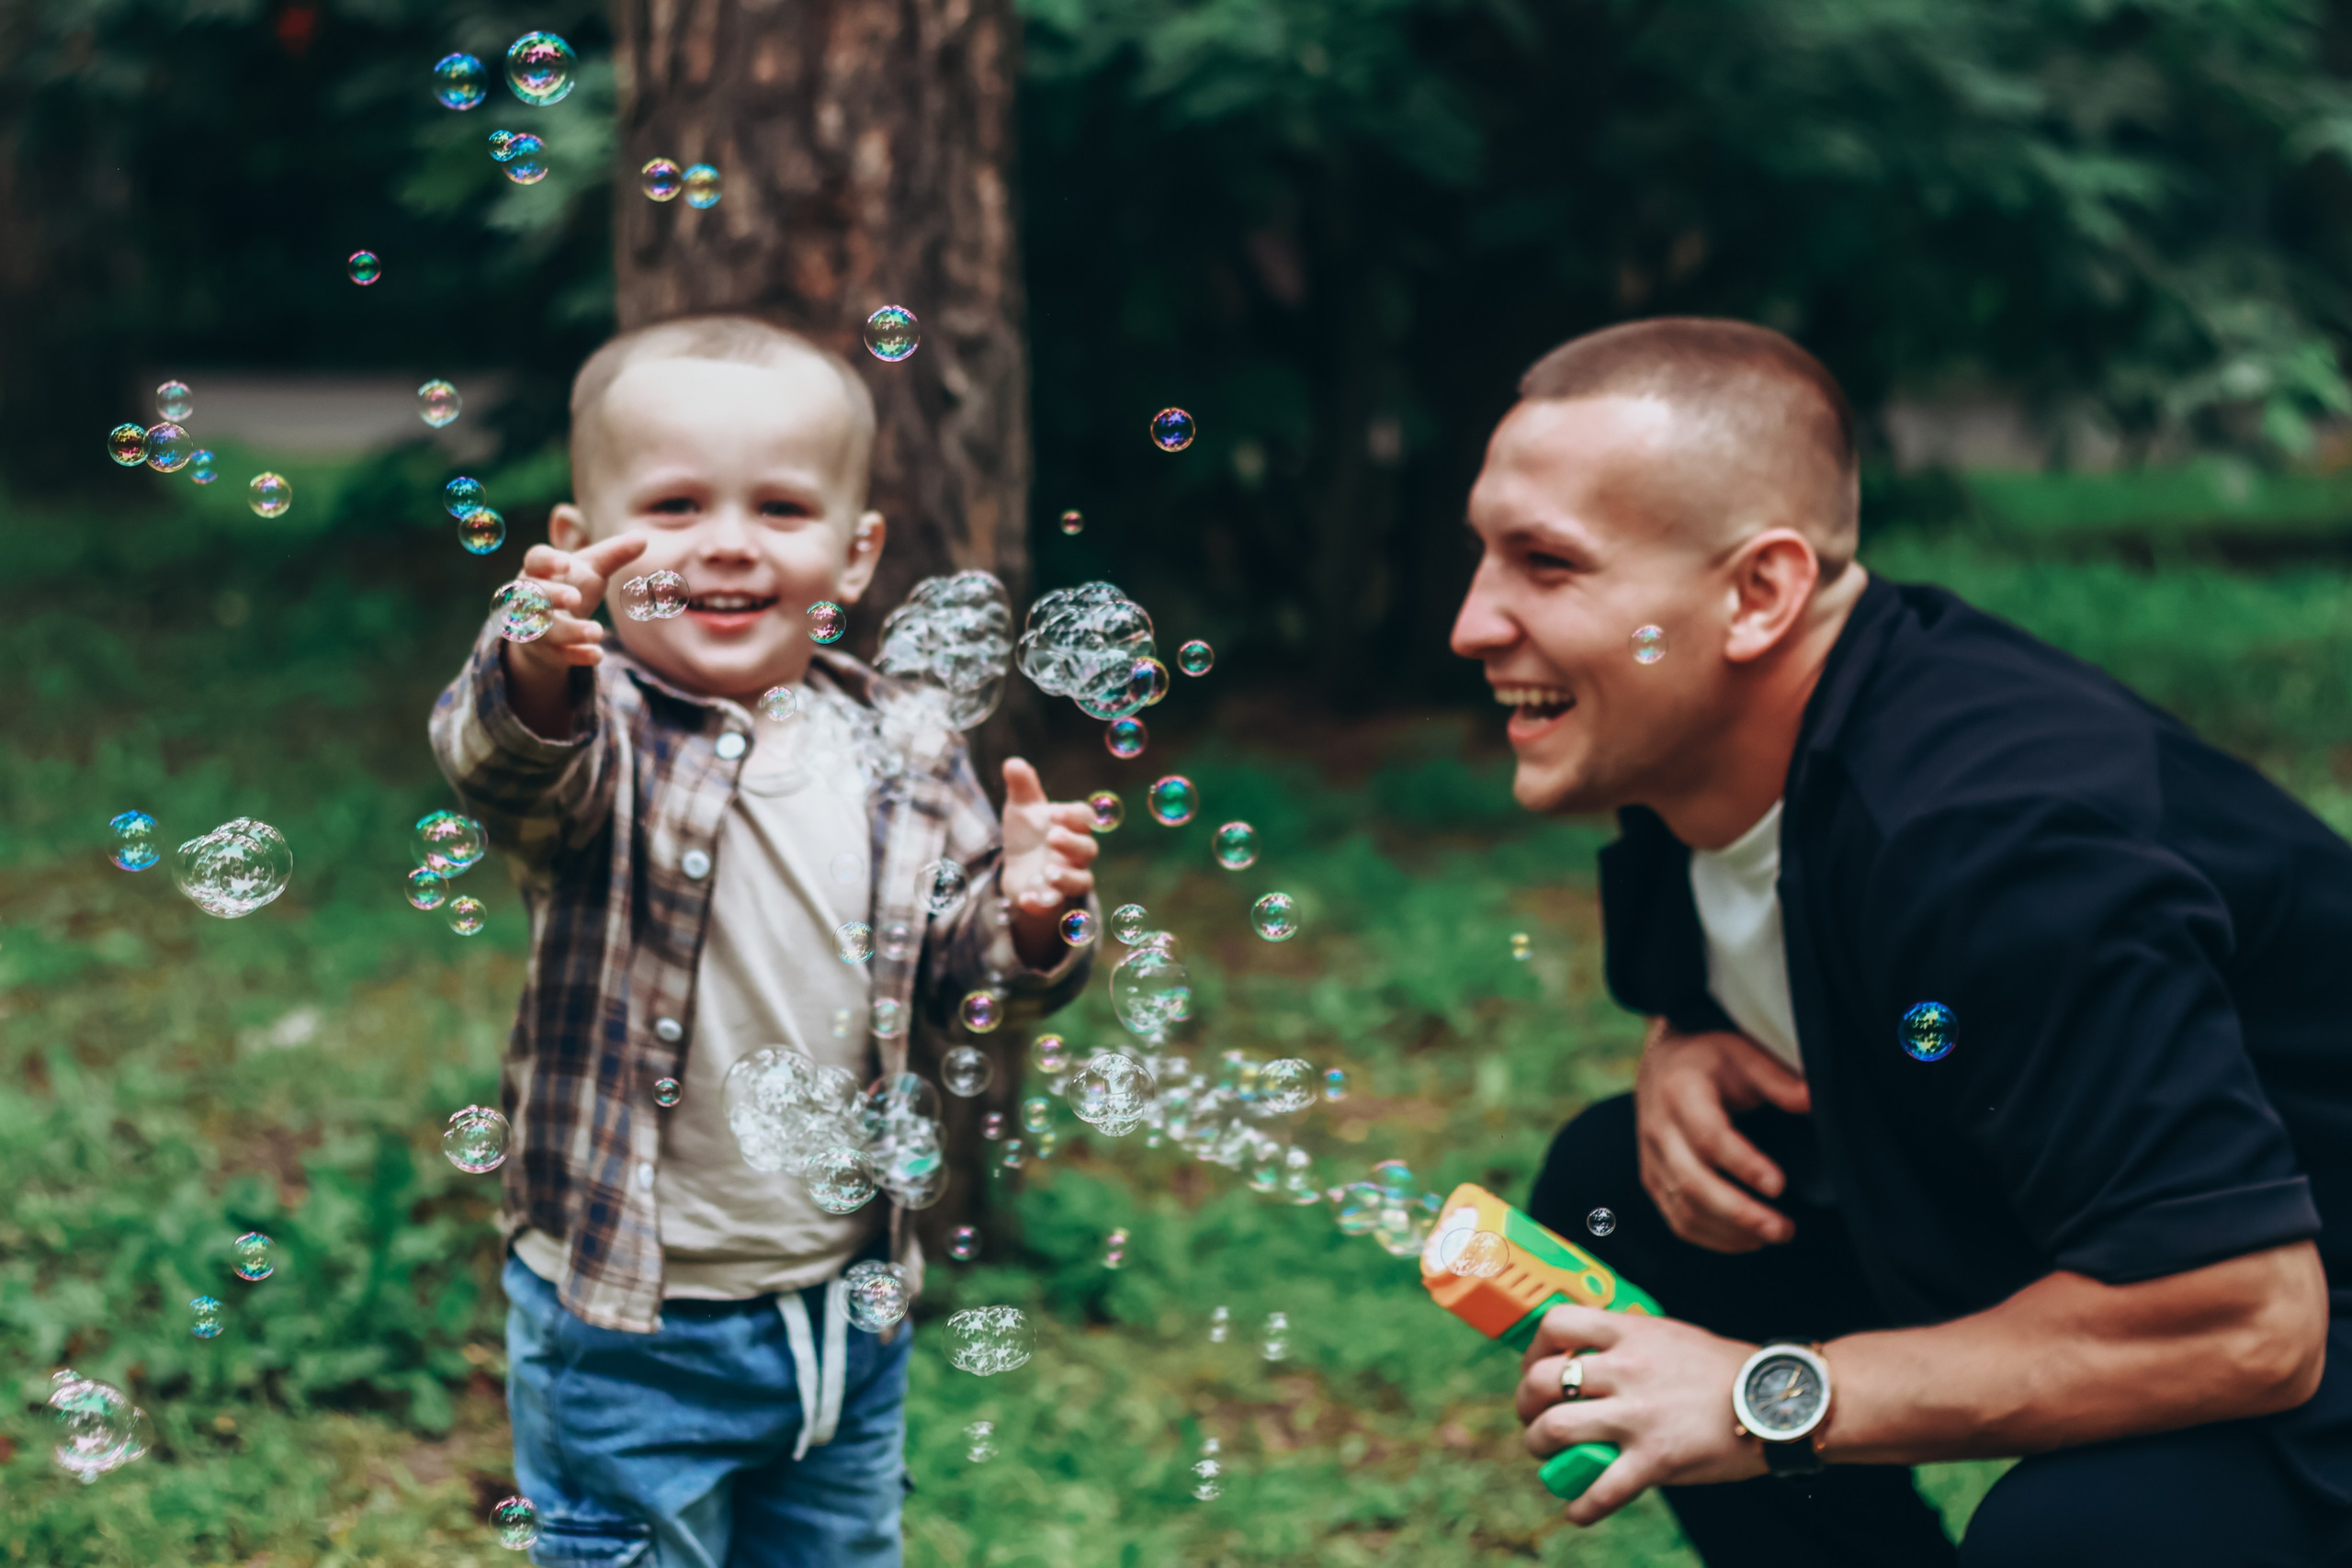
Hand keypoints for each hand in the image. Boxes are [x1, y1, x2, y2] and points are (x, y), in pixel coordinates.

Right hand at [500, 534, 648, 738]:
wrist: (549, 626)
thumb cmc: (569, 585)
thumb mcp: (591, 569)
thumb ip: (614, 554)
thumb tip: (643, 538)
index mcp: (539, 569)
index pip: (535, 560)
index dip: (547, 561)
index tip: (565, 563)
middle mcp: (529, 596)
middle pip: (533, 595)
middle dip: (553, 596)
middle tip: (575, 598)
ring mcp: (534, 625)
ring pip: (545, 629)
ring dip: (570, 630)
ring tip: (597, 631)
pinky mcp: (545, 650)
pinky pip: (558, 654)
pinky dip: (577, 655)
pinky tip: (598, 655)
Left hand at [1000, 758, 1098, 966]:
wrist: (1019, 867)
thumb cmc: (1029, 832)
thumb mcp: (1022, 808)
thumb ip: (1022, 786)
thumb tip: (1012, 763)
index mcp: (1072, 826)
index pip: (1086, 818)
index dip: (1074, 816)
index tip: (1054, 813)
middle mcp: (1075, 853)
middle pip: (1088, 849)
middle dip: (1073, 843)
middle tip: (1052, 837)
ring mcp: (1067, 878)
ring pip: (1081, 881)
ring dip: (1067, 877)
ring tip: (1049, 871)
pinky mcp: (1052, 900)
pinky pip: (1054, 905)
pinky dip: (1041, 903)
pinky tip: (1026, 898)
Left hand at [1515, 1305, 1763, 1524]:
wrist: (1777, 1400)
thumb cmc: (1725, 1370)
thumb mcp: (1670, 1335)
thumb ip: (1628, 1341)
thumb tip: (1591, 1355)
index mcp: (1630, 1333)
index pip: (1556, 1323)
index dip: (1534, 1348)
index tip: (1537, 1367)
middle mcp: (1626, 1369)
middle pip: (1543, 1380)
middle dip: (1526, 1404)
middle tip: (1534, 1419)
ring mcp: (1638, 1415)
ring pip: (1556, 1429)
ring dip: (1540, 1447)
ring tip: (1548, 1456)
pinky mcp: (1655, 1459)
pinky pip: (1601, 1489)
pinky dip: (1581, 1506)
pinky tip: (1578, 1510)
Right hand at [1635, 1021, 1810, 1252]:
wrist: (1661, 1065)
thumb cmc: (1709, 1060)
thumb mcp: (1743, 1054)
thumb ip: (1776, 1078)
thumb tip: (1814, 1102)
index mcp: (1680, 1092)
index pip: (1709, 1137)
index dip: (1744, 1165)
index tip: (1780, 1185)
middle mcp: (1659, 1130)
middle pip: (1693, 1183)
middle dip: (1740, 1213)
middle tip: (1784, 1229)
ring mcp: (1652, 1159)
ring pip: (1684, 1208)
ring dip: (1730, 1231)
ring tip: (1775, 1234)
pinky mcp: (1653, 1180)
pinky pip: (1677, 1219)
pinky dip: (1712, 1238)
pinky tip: (1747, 1240)